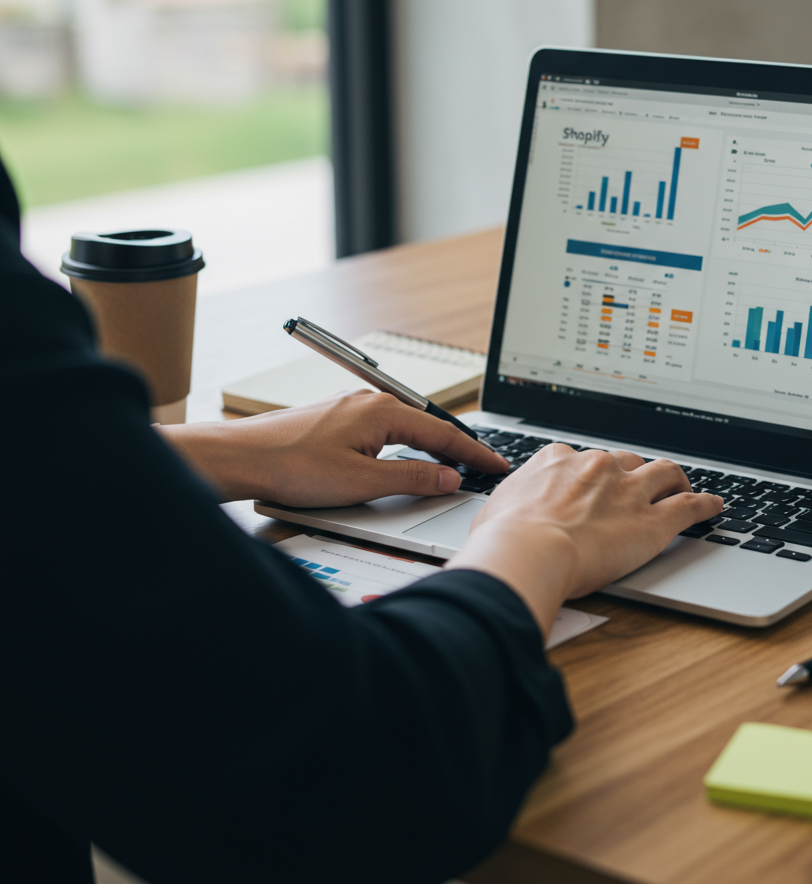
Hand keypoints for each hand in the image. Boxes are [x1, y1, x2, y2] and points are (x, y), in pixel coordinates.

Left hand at [159, 390, 507, 505]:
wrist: (241, 458)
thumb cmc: (292, 466)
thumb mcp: (363, 481)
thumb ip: (412, 480)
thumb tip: (449, 477)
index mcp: (384, 411)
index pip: (444, 433)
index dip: (475, 454)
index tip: (497, 465)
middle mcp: (370, 402)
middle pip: (427, 427)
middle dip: (457, 448)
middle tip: (482, 468)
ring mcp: (351, 409)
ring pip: (404, 429)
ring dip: (428, 449)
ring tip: (449, 468)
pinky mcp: (336, 421)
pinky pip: (384, 431)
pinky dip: (403, 447)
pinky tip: (401, 461)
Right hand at [446, 445, 722, 635]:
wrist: (526, 551)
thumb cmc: (504, 537)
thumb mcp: (500, 506)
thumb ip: (516, 499)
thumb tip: (508, 510)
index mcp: (559, 460)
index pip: (584, 459)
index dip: (593, 473)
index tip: (596, 482)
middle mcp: (597, 467)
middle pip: (626, 461)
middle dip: (634, 472)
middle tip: (639, 485)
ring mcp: (628, 491)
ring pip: (663, 472)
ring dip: (675, 478)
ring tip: (682, 484)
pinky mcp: (652, 521)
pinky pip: (689, 505)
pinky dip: (705, 504)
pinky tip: (714, 507)